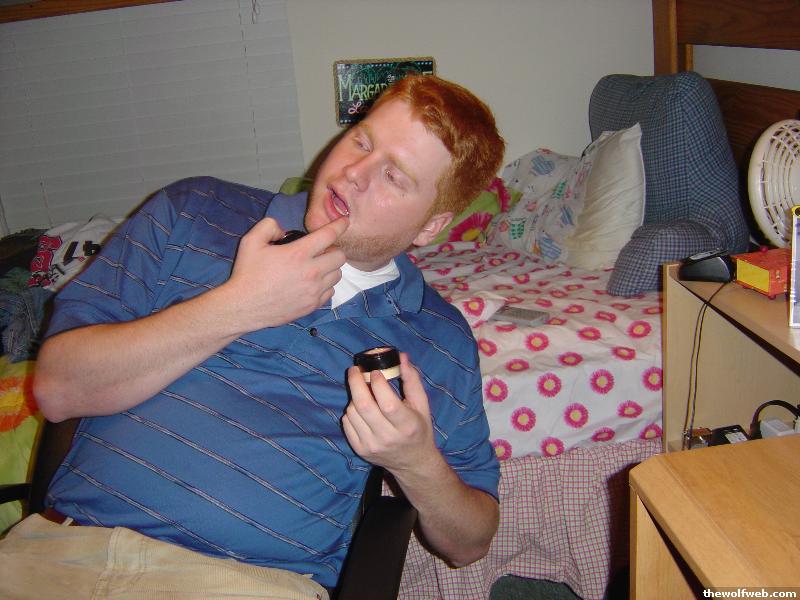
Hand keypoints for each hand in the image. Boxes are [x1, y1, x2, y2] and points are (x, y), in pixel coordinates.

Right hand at [219, 216, 347, 330]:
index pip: (329, 235)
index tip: (344, 222)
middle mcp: (311, 272)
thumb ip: (269, 225)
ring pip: (337, 275)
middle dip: (333, 250)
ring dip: (330, 268)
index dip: (340, 225)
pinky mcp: (312, 305)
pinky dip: (326, 285)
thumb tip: (284, 229)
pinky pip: (330, 292)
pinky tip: (312, 283)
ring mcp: (314, 291)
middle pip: (340, 257)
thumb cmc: (247, 273)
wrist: (244, 306)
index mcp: (298, 254)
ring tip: (316, 268)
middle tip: (321, 251)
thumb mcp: (251, 241)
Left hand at [342, 353, 437, 472]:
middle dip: (356, 382)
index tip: (376, 371)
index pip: (387, 403)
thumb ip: (412, 380)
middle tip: (355, 370)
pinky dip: (350, 411)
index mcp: (407, 425)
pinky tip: (360, 408)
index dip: (378, 383)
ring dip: (355, 396)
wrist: (412, 463)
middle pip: (364, 406)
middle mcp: (388, 438)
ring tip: (363, 392)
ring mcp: (371, 445)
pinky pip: (347, 423)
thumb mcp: (422, 405)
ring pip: (352, 412)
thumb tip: (401, 356)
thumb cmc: (418, 429)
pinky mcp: (360, 450)